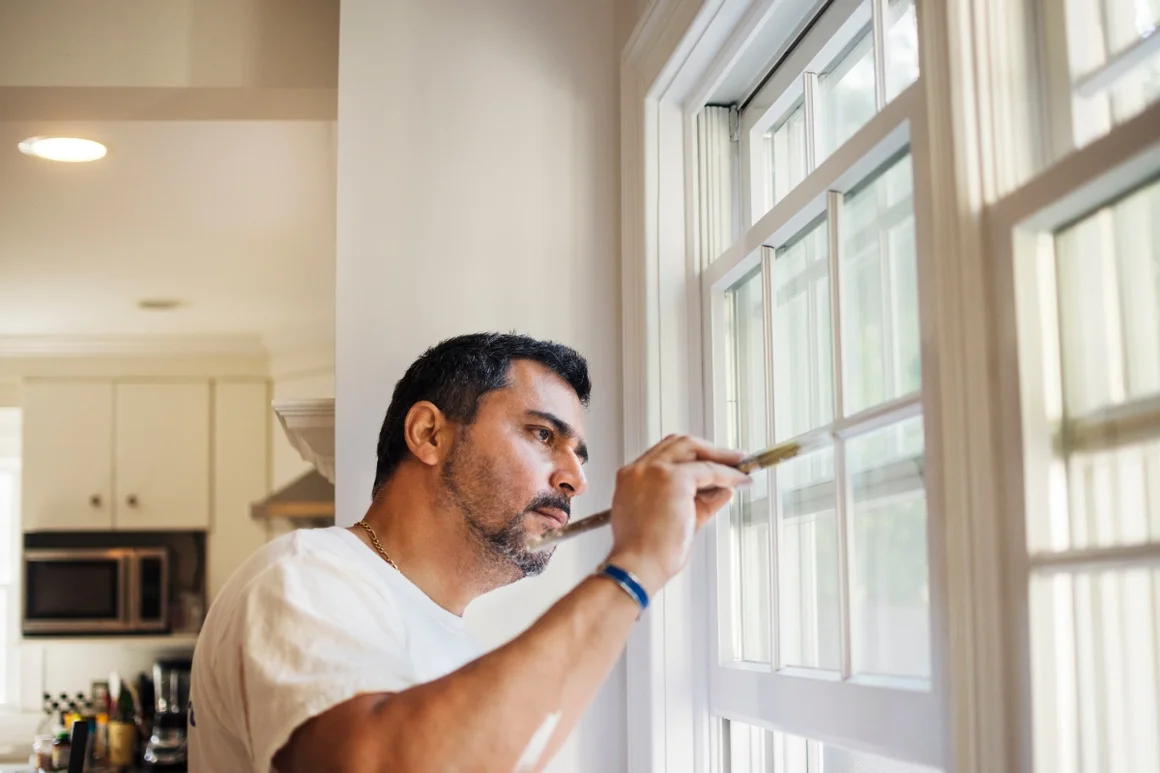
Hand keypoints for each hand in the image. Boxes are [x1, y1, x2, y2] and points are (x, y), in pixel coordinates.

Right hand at [605, 435, 750, 594]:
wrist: (638, 566)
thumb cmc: (647, 553)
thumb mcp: (676, 520)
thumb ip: (699, 502)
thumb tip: (720, 491)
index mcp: (633, 479)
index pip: (665, 456)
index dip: (692, 457)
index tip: (711, 464)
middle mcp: (640, 470)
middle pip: (678, 443)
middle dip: (708, 449)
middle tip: (730, 459)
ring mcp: (654, 471)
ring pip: (693, 448)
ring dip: (719, 456)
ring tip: (738, 467)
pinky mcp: (673, 479)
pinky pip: (708, 470)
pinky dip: (727, 473)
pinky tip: (738, 480)